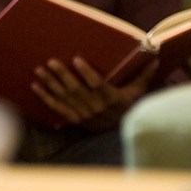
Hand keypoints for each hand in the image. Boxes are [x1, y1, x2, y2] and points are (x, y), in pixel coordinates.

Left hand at [30, 57, 158, 129]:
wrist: (118, 130)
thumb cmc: (128, 106)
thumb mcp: (137, 92)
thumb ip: (144, 76)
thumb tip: (155, 59)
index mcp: (110, 98)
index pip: (96, 84)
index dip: (86, 73)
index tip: (77, 59)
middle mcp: (95, 107)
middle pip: (76, 90)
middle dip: (62, 75)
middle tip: (51, 61)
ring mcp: (83, 114)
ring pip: (64, 97)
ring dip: (51, 83)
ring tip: (40, 70)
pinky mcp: (74, 118)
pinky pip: (57, 107)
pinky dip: (45, 97)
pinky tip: (35, 86)